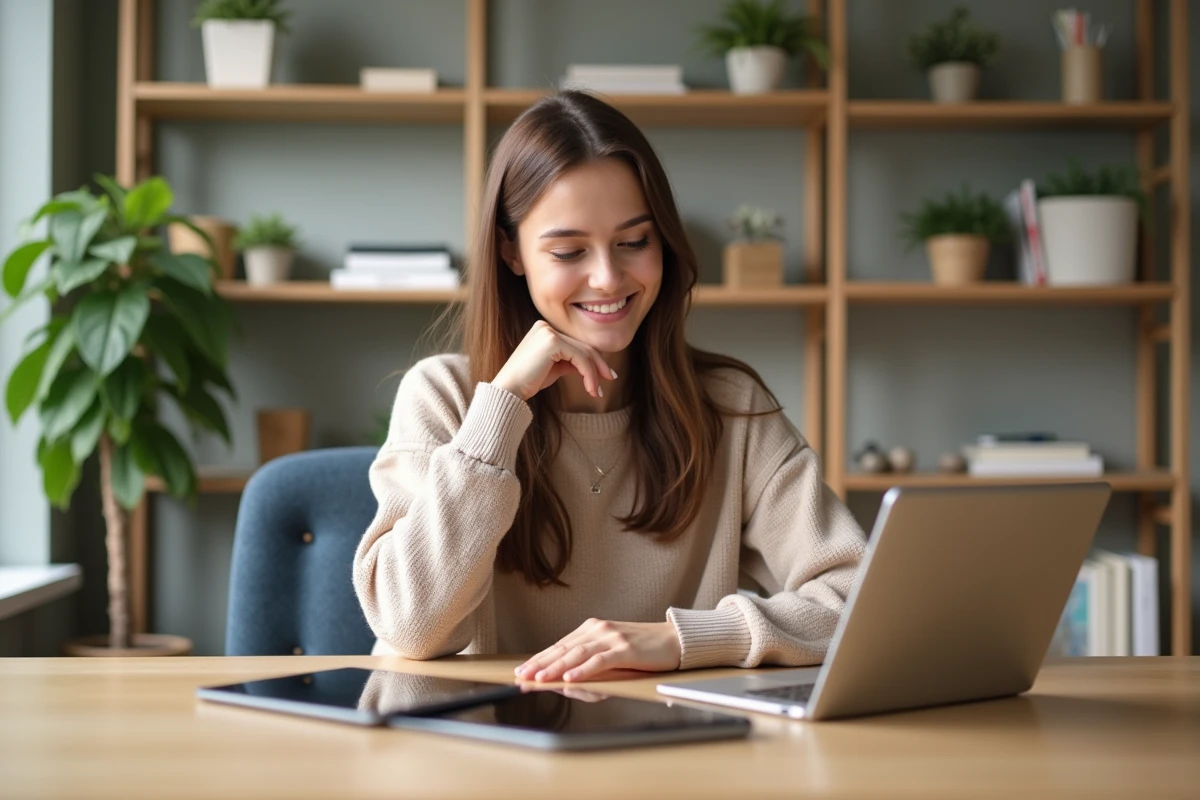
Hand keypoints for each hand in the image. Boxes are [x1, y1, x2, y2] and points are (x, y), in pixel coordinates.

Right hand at [492, 320, 617, 401]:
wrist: (509, 390)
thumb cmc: (528, 382)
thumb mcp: (553, 368)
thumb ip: (570, 361)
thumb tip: (591, 365)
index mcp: (544, 330)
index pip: (575, 344)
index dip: (592, 359)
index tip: (604, 376)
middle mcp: (545, 326)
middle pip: (582, 345)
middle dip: (598, 364)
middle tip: (610, 379)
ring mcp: (548, 332)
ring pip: (583, 352)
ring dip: (594, 373)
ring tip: (596, 391)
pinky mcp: (552, 341)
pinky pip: (580, 357)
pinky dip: (589, 374)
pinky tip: (590, 388)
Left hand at [514, 619, 681, 682]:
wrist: (675, 641)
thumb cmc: (643, 651)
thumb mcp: (612, 657)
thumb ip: (590, 668)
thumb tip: (565, 683)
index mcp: (592, 630)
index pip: (560, 646)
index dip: (539, 658)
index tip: (522, 671)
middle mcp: (598, 630)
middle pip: (563, 648)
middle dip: (540, 664)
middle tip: (522, 676)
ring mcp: (612, 638)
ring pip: (577, 654)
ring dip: (556, 667)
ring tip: (539, 678)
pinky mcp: (626, 648)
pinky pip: (600, 660)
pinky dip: (583, 670)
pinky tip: (569, 679)